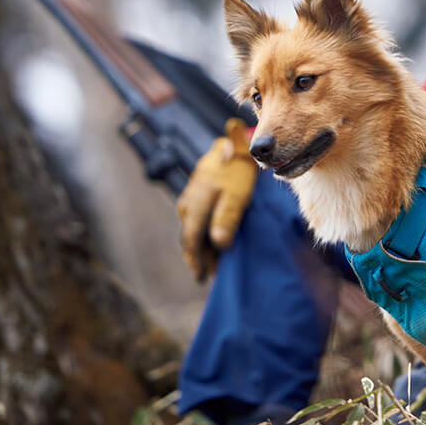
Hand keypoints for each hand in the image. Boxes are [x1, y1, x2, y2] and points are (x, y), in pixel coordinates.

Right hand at [176, 118, 256, 281]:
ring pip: (193, 230)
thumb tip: (220, 244)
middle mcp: (188, 204)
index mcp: (195, 205)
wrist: (235, 146)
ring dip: (202, 247)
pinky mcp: (197, 196)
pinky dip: (204, 234)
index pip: (192, 240)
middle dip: (200, 258)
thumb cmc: (238, 172)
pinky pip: (197, 221)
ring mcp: (190, 199)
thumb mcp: (237, 195)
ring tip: (215, 265)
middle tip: (213, 276)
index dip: (197, 261)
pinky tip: (213, 243)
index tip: (204, 278)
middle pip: (191, 238)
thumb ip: (227, 218)